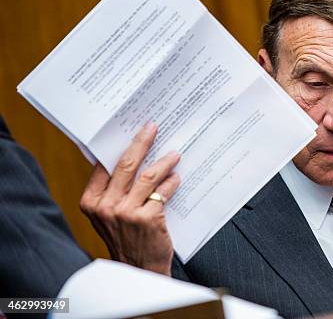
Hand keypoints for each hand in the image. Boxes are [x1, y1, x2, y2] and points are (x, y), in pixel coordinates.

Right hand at [80, 122, 180, 274]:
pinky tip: (177, 177)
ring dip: (163, 161)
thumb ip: (113, 190)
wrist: (138, 269)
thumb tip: (130, 155)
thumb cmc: (126, 238)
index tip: (134, 129)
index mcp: (91, 201)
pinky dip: (172, 182)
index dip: (121, 145)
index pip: (105, 165)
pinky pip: (163, 192)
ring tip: (174, 154)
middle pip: (126, 164)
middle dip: (142, 142)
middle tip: (153, 127)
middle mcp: (105, 206)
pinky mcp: (147, 219)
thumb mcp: (108, 214)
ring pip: (147, 175)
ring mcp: (126, 212)